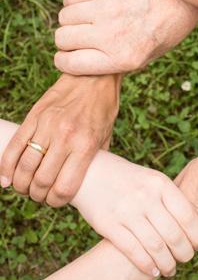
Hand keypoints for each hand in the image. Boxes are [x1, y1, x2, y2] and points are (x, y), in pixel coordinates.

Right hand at [0, 74, 119, 206]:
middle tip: (40, 195)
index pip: (64, 187)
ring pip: (24, 167)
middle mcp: (65, 138)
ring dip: (21, 185)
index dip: (57, 201)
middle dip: (38, 195)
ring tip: (25, 187)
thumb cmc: (103, 109)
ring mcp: (46, 126)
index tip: (56, 201)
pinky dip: (5, 167)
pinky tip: (6, 178)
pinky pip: (14, 147)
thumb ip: (94, 159)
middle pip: (41, 181)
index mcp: (85, 146)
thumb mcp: (106, 137)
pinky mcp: (34, 117)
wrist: (93, 78)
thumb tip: (84, 180)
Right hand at [54, 0, 197, 74]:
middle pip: (62, 39)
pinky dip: (74, 2)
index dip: (64, 61)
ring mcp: (108, 8)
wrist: (180, 0)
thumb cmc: (162, 33)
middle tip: (79, 38)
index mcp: (122, 59)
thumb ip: (113, 63)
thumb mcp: (144, 59)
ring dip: (71, 21)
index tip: (68, 57)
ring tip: (87, 21)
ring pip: (64, 17)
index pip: (69, 64)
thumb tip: (80, 62)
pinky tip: (88, 5)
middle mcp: (112, 35)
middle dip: (67, 42)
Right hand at [71, 152, 197, 277]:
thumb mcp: (152, 179)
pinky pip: (133, 250)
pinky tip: (153, 270)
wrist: (91, 171)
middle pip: (174, 234)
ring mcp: (126, 210)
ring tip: (171, 270)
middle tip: (187, 259)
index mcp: (160, 183)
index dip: (197, 235)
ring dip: (168, 264)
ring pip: (156, 247)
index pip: (187, 215)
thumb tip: (192, 227)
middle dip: (185, 253)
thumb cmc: (128, 179)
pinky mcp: (108, 224)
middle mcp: (146, 196)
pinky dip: (147, 265)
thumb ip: (169, 198)